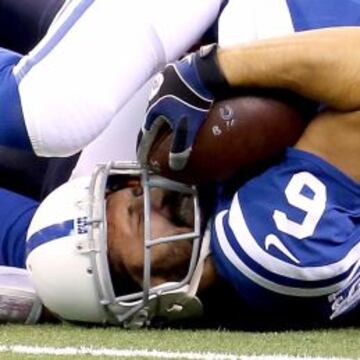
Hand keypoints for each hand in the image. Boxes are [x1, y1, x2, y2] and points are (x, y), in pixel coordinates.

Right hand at [137, 44, 228, 170]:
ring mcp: (164, 79)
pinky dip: (172, 96)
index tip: (141, 157)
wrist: (205, 70)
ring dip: (162, 111)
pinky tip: (179, 98)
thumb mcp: (188, 126)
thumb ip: (181, 146)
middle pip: (151, 116)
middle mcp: (154, 94)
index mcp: (155, 109)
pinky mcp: (175, 70)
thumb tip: (174, 166)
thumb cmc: (195, 99)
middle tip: (153, 138)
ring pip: (160, 100)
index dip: (144, 146)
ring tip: (167, 118)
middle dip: (152, 128)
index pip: (146, 133)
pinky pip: (170, 87)